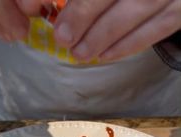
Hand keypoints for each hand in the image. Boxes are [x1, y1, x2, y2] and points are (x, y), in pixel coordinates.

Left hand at [54, 0, 180, 61]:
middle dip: (85, 13)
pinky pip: (158, 28)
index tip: (47, 12)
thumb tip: (44, 9)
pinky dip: (129, 44)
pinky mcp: (180, 10)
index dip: (78, 1)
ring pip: (137, 9)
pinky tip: (106, 55)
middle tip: (64, 38)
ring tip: (80, 53)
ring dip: (104, 35)